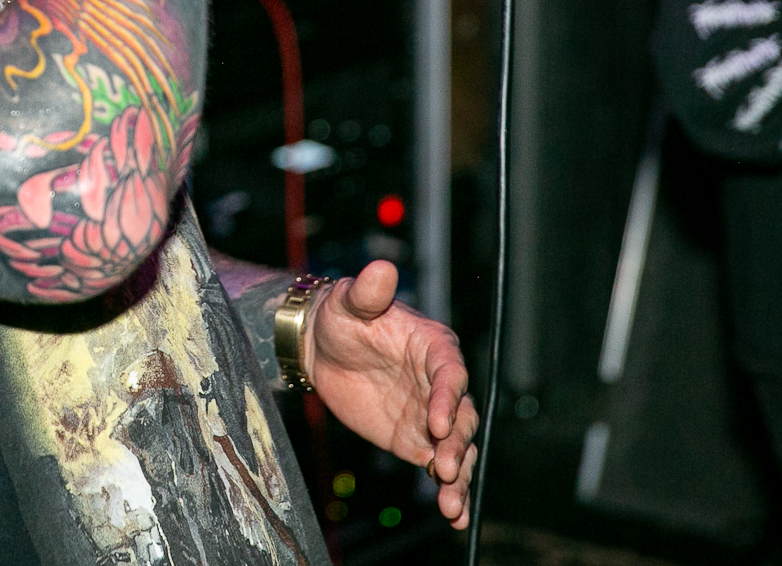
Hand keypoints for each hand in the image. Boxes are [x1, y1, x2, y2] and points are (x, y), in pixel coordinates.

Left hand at [302, 260, 478, 528]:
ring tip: (452, 503)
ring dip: (459, 474)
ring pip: (457, 447)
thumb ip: (368, 291)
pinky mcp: (415, 438)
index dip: (446, 398)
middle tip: (444, 466)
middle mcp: (439, 383)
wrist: (320, 345)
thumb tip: (380, 268)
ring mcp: (430, 414)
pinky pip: (437, 464)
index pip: (449, 374)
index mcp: (433, 346)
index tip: (437, 423)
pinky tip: (452, 513)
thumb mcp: (350, 300)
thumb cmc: (340, 315)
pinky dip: (449, 489)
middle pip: (461, 416)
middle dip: (457, 444)